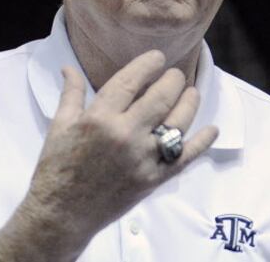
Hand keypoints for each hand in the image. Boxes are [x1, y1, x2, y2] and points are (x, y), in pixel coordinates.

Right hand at [21, 50, 217, 254]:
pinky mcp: (153, 179)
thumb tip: (68, 67)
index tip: (157, 57)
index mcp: (99, 118)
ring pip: (177, 123)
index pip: (131, 80)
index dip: (148, 64)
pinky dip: (201, 143)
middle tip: (175, 74)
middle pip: (161, 98)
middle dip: (173, 80)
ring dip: (189, 103)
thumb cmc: (57, 167)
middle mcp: (125, 135)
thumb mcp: (60, 125)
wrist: (61, 213)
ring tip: (191, 93)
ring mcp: (142, 158)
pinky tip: (212, 129)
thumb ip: (71, 93)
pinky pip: (184, 158)